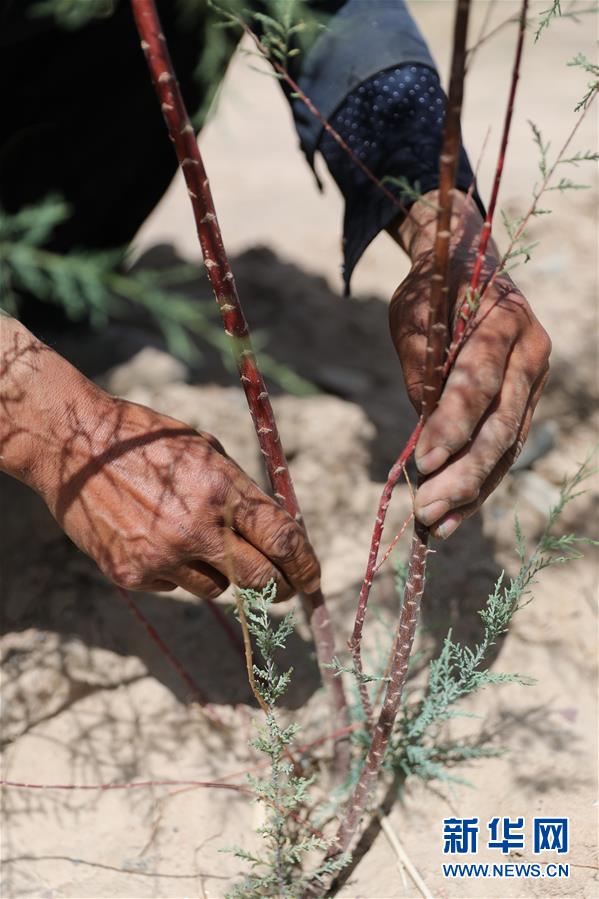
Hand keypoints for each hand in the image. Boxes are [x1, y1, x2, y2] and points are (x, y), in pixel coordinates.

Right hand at [1, 319, 319, 599]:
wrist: (73, 445)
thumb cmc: (147, 440)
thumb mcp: (204, 450)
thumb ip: (239, 493)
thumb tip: (276, 533)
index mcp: (222, 490)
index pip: (284, 541)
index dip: (306, 565)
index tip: (312, 578)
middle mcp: (197, 528)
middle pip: (262, 580)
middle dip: (278, 586)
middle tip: (281, 586)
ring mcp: (162, 556)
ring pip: (218, 590)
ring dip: (220, 574)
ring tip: (193, 539)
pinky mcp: (131, 575)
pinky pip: (174, 588)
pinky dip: (175, 572)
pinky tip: (154, 539)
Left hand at [388, 193, 550, 537]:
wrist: (468, 272)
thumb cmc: (434, 294)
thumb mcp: (415, 318)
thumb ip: (420, 369)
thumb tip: (425, 433)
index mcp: (505, 322)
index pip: (478, 382)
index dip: (452, 425)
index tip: (423, 462)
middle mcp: (530, 355)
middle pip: (499, 426)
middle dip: (462, 473)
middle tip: (426, 510)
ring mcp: (532, 384)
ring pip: (506, 448)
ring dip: (470, 491)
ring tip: (436, 526)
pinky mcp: (523, 405)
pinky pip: (505, 452)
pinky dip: (478, 485)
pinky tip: (454, 516)